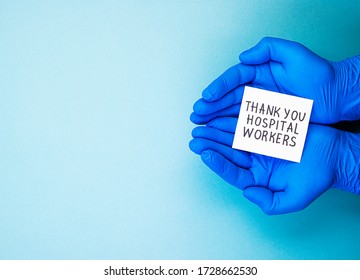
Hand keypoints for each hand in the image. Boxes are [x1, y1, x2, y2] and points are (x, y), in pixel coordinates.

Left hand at [189, 118, 358, 214]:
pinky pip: (247, 123)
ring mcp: (260, 144)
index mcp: (258, 178)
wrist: (334, 155)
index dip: (218, 163)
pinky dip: (234, 119)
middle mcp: (255, 161)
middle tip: (195, 137)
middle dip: (211, 144)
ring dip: (217, 131)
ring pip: (233, 137)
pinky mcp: (267, 128)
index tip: (204, 154)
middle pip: (228, 152)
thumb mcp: (294, 198)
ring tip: (201, 125)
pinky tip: (220, 115)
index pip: (233, 172)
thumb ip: (270, 202)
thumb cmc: (316, 178)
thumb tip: (248, 193)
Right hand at [191, 37, 359, 124]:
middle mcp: (256, 88)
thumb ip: (268, 49)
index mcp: (259, 72)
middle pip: (228, 97)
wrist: (335, 95)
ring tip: (199, 124)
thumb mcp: (295, 53)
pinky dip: (230, 129)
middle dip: (211, 106)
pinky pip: (245, 124)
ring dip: (215, 118)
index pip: (234, 78)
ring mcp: (260, 105)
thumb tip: (244, 57)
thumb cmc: (318, 74)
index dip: (219, 86)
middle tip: (196, 113)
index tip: (207, 95)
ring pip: (233, 112)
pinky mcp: (266, 119)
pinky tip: (217, 132)